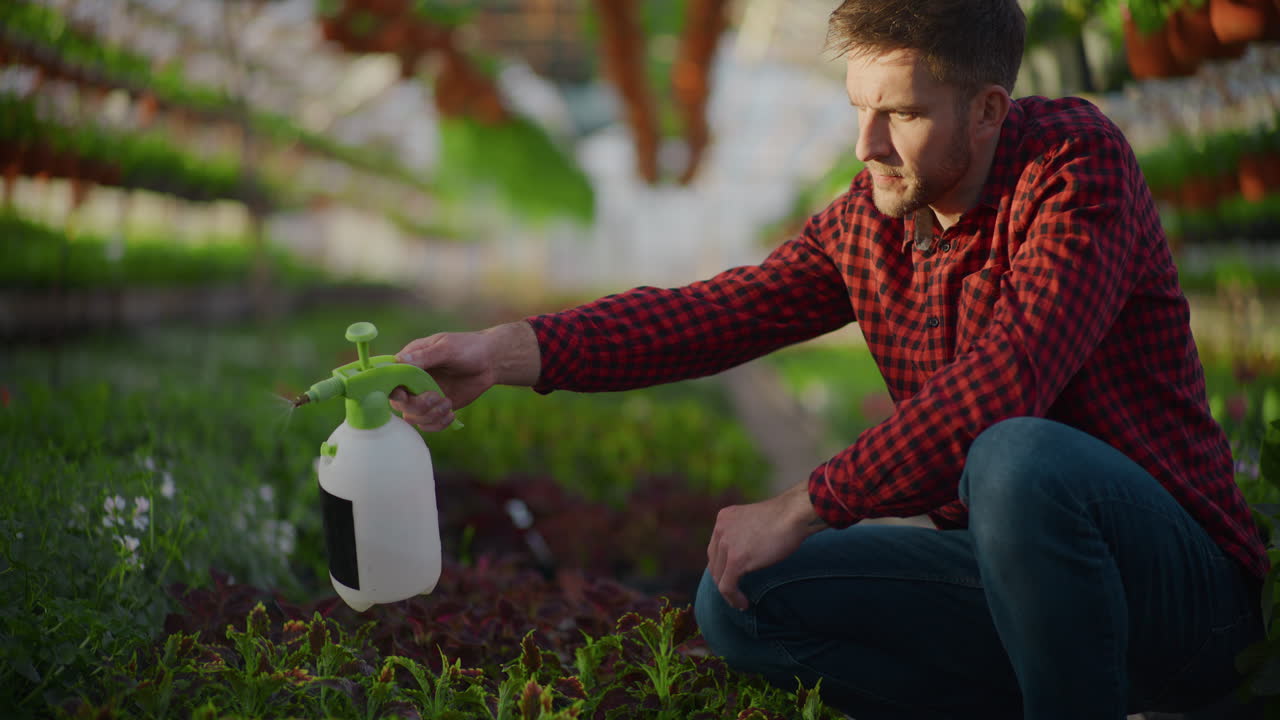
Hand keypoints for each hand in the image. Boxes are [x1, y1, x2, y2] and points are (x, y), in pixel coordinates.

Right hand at [390, 322, 540, 431]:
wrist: (490, 361)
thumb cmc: (467, 348)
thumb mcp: (447, 348)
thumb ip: (425, 356)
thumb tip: (399, 360)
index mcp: (410, 362)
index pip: (389, 379)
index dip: (392, 390)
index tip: (406, 395)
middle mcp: (413, 381)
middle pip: (399, 404)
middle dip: (417, 405)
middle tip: (437, 397)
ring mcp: (424, 396)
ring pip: (413, 417)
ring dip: (430, 416)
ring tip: (448, 404)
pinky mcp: (437, 408)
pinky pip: (428, 424)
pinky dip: (438, 424)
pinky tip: (451, 414)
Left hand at [707, 482, 825, 609]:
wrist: (795, 514)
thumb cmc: (785, 518)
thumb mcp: (755, 522)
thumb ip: (744, 535)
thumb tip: (744, 556)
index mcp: (724, 518)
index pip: (715, 548)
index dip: (723, 566)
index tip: (734, 578)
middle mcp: (720, 528)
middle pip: (714, 563)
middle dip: (723, 580)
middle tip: (736, 594)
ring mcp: (726, 543)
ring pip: (718, 576)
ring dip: (729, 592)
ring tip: (740, 602)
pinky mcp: (736, 559)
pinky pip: (726, 586)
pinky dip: (733, 598)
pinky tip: (744, 604)